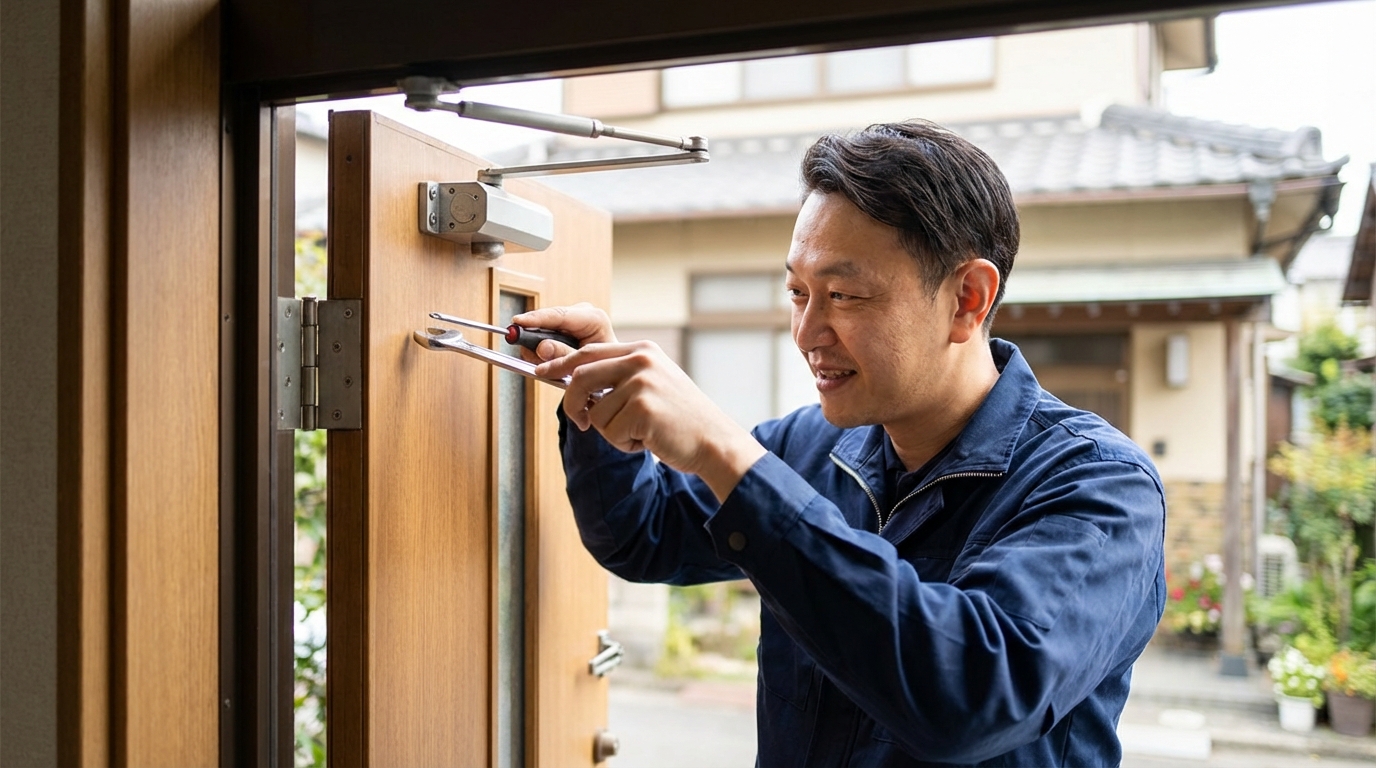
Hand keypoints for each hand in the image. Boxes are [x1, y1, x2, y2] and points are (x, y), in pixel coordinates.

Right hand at [511, 303, 616, 361]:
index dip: (536, 319)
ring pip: (542, 328)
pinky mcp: (564, 325)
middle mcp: (582, 313)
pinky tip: (548, 359)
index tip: (518, 322)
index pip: (559, 315)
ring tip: (548, 363)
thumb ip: (564, 356)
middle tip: (533, 358)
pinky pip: (543, 333)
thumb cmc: (604, 366)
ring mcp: (572, 318)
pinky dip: (541, 348)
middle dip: (534, 338)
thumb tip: (542, 348)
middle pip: (547, 321)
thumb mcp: (587, 364)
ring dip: (538, 346)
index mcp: (594, 319)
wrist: (610, 370)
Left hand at [535, 335, 766, 502]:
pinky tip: (648, 440)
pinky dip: (624, 444)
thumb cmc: (679, 419)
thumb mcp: (651, 385)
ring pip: (596, 412)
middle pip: (581, 376)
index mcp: (642, 350)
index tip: (540, 373)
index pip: (588, 352)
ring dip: (611, 432)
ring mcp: (642, 382)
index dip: (560, 364)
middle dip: (572, 404)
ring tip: (641, 431)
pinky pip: (610, 431)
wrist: (713, 441)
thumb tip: (573, 383)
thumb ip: (617, 379)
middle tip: (582, 423)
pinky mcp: (643, 407)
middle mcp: (641, 360)